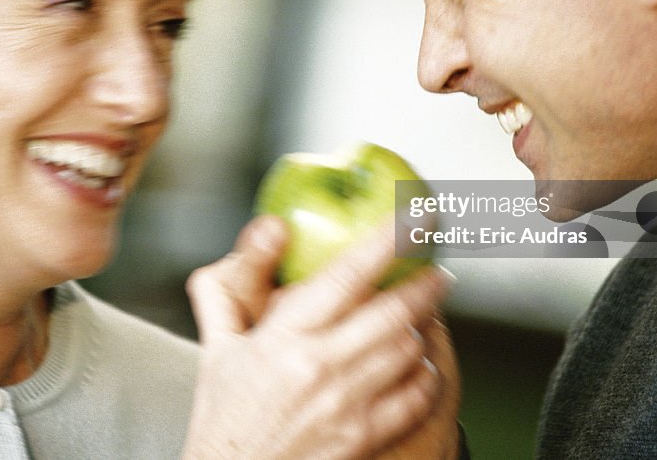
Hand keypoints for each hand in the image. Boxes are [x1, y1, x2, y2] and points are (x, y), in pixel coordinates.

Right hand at [182, 215, 453, 458]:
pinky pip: (415, 396)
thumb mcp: (216, 351)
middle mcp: (319, 367)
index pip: (347, 275)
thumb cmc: (224, 418)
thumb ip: (226, 291)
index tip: (415, 219)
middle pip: (394, 313)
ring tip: (425, 315)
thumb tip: (257, 237)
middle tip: (440, 272)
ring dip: (423, 328)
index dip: (388, 241)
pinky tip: (418, 363)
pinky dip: (424, 373)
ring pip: (409, 351)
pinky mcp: (364, 437)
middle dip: (426, 286)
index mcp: (283, 338)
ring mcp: (346, 405)